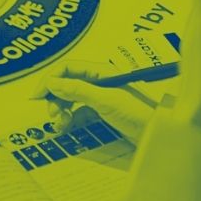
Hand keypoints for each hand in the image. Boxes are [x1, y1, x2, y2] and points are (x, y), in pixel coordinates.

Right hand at [40, 63, 157, 145]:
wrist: (161, 132)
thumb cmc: (140, 112)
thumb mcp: (107, 100)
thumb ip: (79, 91)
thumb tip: (52, 83)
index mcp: (101, 71)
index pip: (68, 68)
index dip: (50, 79)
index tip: (38, 96)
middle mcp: (100, 81)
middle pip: (67, 83)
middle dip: (55, 97)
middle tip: (52, 115)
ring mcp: (102, 97)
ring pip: (72, 98)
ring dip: (62, 108)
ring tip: (61, 123)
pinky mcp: (105, 112)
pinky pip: (81, 111)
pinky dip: (71, 118)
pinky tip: (69, 126)